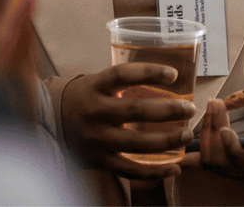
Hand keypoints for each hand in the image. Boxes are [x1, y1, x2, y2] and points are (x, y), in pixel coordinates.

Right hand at [60, 63, 195, 178]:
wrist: (54, 121)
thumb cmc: (87, 96)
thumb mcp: (98, 80)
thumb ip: (125, 80)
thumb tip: (168, 75)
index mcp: (95, 86)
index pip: (123, 74)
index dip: (149, 73)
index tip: (174, 74)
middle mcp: (95, 111)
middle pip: (134, 111)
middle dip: (166, 110)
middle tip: (189, 108)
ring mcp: (97, 139)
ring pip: (135, 144)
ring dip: (166, 141)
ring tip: (186, 135)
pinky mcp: (99, 160)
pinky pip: (130, 170)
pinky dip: (154, 171)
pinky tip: (174, 167)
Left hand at [179, 72, 243, 184]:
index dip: (234, 150)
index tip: (226, 129)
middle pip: (224, 163)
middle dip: (213, 133)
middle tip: (214, 104)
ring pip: (214, 165)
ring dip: (205, 137)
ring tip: (210, 109)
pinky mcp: (237, 169)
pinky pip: (211, 166)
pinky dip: (196, 154)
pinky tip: (184, 141)